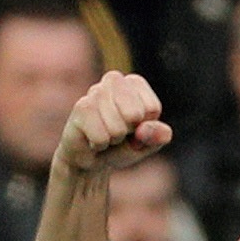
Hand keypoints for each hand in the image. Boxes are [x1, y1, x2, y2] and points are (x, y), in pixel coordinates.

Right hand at [57, 72, 171, 176]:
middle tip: (117, 132)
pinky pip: (101, 138)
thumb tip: (144, 130)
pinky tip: (92, 139)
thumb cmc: (121, 146)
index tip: (133, 128)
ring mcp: (95, 92)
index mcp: (135, 83)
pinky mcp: (80, 108)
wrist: (89, 161)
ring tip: (105, 135)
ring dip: (113, 140)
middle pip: (134, 115)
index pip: (152, 109)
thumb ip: (159, 136)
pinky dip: (100, 145)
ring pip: (117, 128)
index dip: (145, 127)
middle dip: (128, 132)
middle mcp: (114, 80)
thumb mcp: (148, 143)